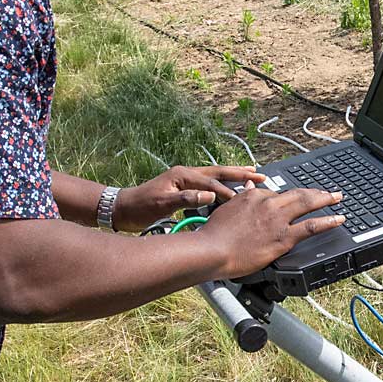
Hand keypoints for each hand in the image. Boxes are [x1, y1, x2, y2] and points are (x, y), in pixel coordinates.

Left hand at [113, 165, 265, 232]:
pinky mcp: (184, 187)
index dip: (228, 191)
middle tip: (260, 174)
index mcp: (183, 175)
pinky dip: (223, 184)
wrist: (123, 209)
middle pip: (219, 172)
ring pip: (216, 176)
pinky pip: (209, 183)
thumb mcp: (163, 203)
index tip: (243, 200)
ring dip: (234, 176)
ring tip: (252, 175)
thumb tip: (211, 195)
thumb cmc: (140, 207)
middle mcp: (186, 173)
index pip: (212, 182)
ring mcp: (185, 179)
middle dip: (240, 174)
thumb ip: (187, 198)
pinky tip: (230, 188)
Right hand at [199, 184, 345, 277]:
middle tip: (329, 192)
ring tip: (338, 198)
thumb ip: (242, 197)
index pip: (276, 194)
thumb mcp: (227, 208)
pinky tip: (338, 220)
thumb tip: (249, 186)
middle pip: (298, 193)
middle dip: (316, 192)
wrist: (211, 250)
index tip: (294, 202)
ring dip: (326, 199)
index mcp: (254, 196)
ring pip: (308, 204)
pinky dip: (328, 221)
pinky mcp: (283, 237)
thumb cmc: (215, 234)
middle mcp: (268, 203)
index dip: (287, 200)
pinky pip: (311, 226)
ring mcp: (278, 219)